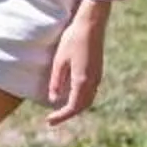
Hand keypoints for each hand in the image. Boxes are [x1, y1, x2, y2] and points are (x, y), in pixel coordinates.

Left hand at [46, 2, 109, 124]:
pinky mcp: (98, 71)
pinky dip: (81, 99)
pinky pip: (90, 92)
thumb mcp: (59, 60)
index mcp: (82, 81)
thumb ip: (57, 81)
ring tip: (60, 109)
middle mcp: (93, 82)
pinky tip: (71, 95)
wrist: (92, 24)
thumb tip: (53, 99)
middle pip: (82, 106)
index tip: (49, 122)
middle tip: (53, 118)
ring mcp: (97, 76)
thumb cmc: (73, 40)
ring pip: (88, 100)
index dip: (61, 116)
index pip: (72, 107)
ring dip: (75, 107)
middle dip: (68, 114)